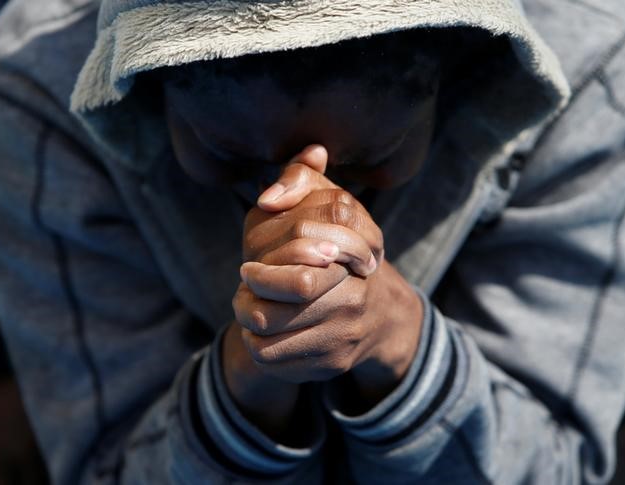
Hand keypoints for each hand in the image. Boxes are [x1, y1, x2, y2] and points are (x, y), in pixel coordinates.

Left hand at [235, 145, 422, 401]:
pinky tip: (262, 332)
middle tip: (243, 291)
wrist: (381, 316)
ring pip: (270, 336)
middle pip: (277, 309)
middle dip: (248, 300)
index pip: (298, 271)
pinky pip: (276, 360)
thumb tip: (268, 196)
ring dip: (248, 322)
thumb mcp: (331, 203)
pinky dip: (259, 346)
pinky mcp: (334, 363)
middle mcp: (354, 298)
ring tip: (247, 308)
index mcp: (354, 255)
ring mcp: (345, 334)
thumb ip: (300, 179)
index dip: (263, 272)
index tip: (247, 268)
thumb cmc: (343, 253)